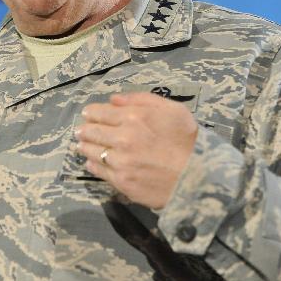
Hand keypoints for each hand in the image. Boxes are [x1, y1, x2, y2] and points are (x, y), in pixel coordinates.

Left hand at [74, 92, 197, 209]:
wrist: (200, 178)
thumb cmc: (188, 140)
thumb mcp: (173, 110)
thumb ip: (142, 99)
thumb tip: (114, 99)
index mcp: (134, 117)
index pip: (100, 112)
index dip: (91, 112)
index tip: (87, 114)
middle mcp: (123, 138)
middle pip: (91, 131)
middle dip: (84, 129)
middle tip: (80, 130)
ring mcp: (120, 161)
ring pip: (91, 151)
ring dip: (84, 146)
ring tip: (82, 145)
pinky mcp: (121, 181)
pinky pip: (98, 170)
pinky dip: (91, 164)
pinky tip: (91, 162)